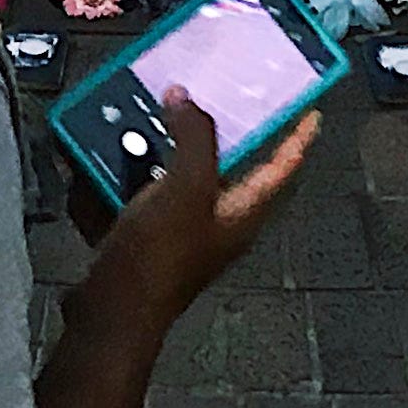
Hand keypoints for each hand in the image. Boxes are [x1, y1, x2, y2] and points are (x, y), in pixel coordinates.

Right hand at [73, 95, 319, 323]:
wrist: (110, 312)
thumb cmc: (159, 257)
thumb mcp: (187, 188)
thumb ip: (195, 138)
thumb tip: (187, 100)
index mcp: (240, 213)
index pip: (280, 169)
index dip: (297, 138)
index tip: (310, 112)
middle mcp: (215, 223)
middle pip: (223, 166)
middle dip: (208, 131)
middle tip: (203, 95)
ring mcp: (178, 232)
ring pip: (174, 176)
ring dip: (155, 148)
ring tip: (137, 118)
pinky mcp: (144, 238)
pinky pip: (136, 194)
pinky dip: (120, 176)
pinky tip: (97, 162)